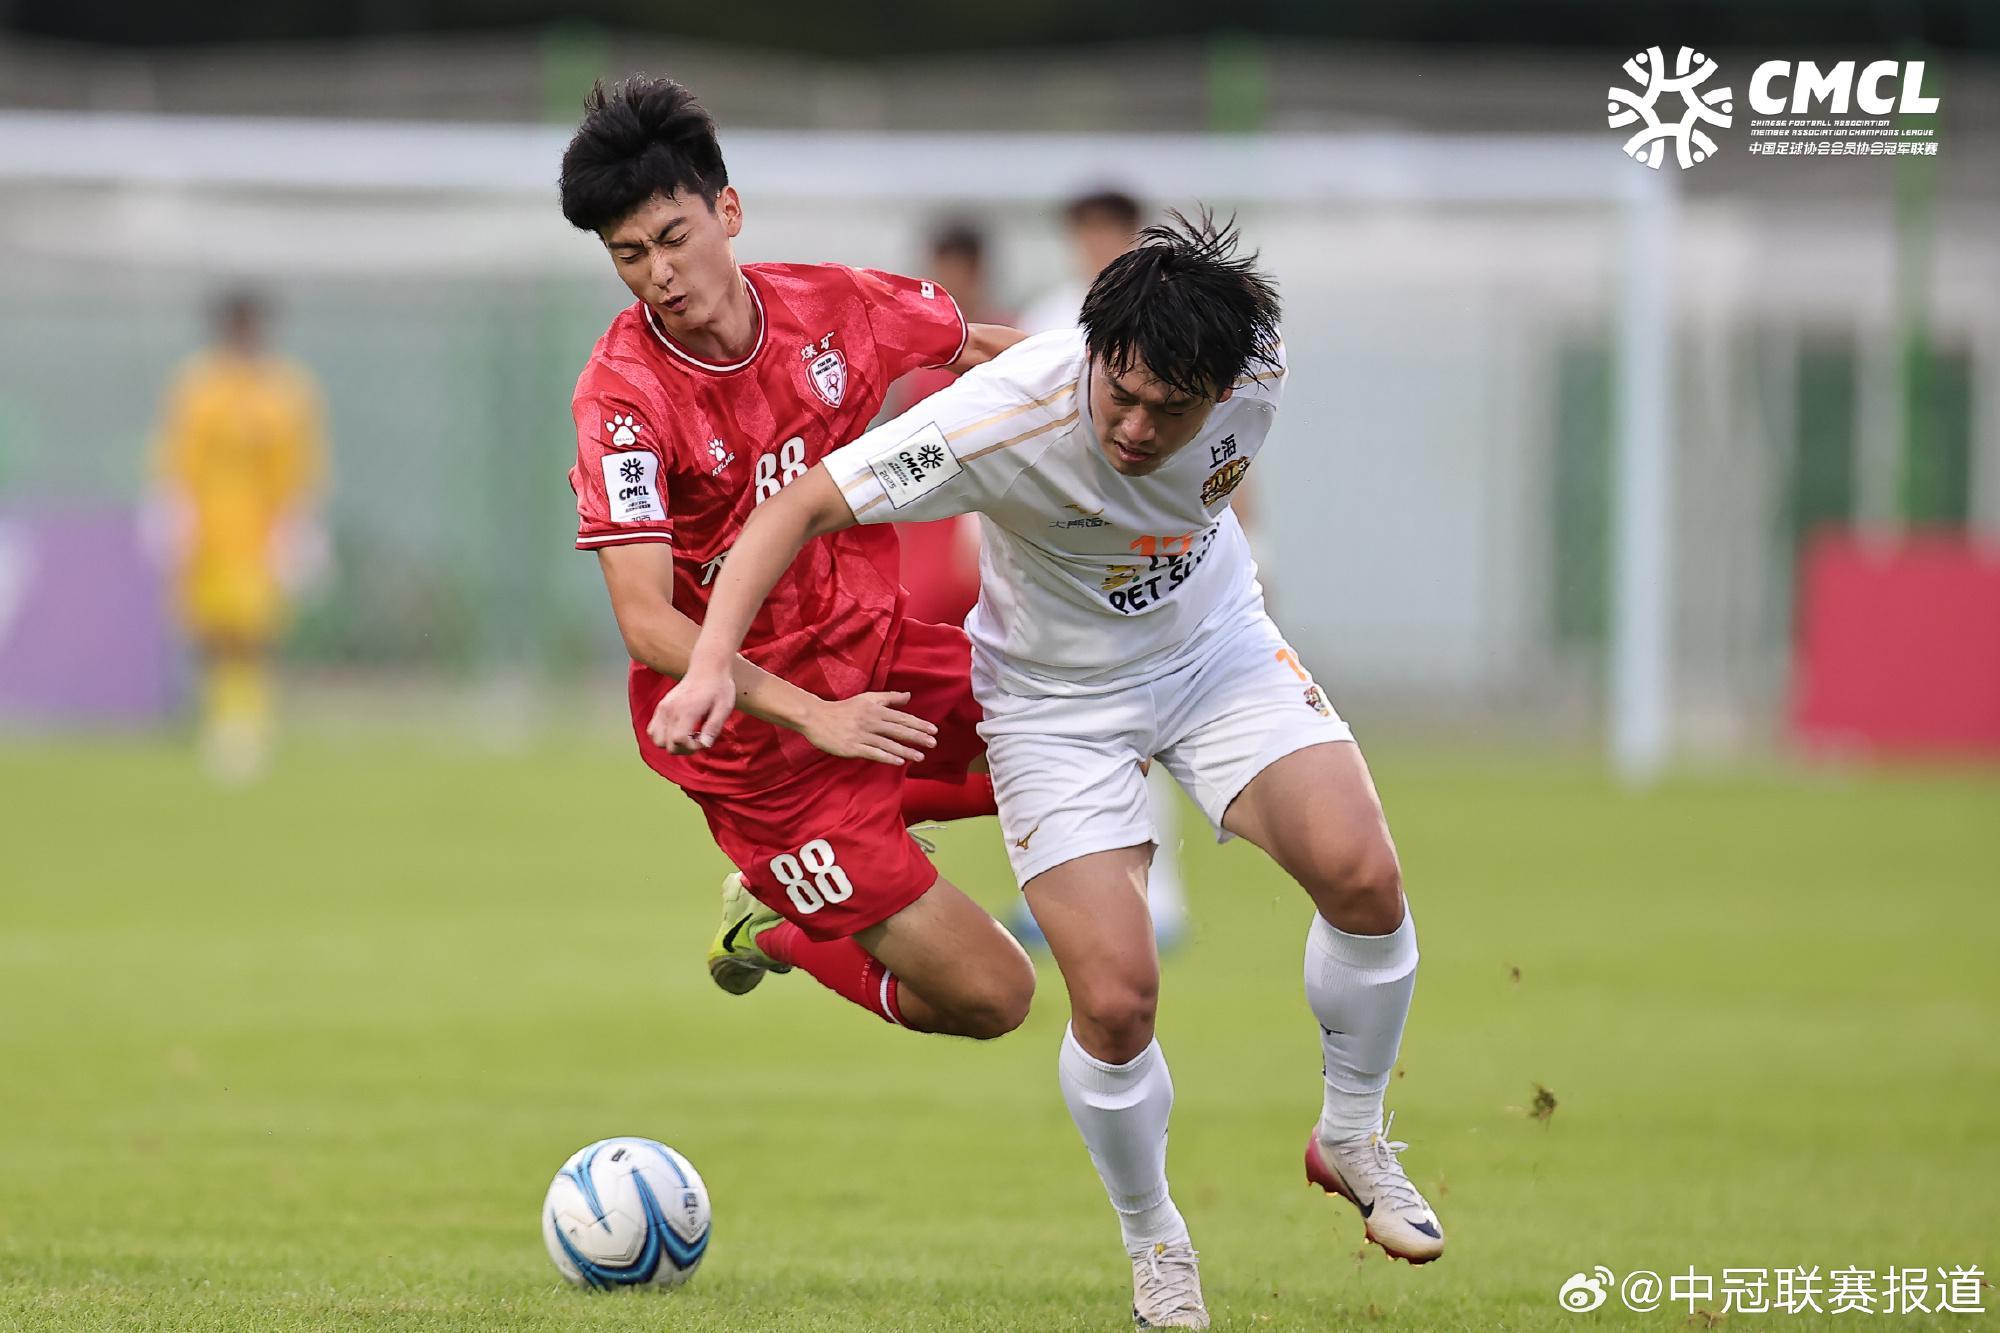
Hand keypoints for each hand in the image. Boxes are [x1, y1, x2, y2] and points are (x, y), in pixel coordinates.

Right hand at [651, 668, 735, 753]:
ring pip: (656, 739)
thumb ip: (714, 727)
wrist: (707, 667)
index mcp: (686, 710)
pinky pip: (652, 730)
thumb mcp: (724, 708)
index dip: (691, 747)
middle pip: (666, 744)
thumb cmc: (718, 688)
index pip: (678, 741)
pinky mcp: (661, 706)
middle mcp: (670, 710)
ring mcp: (663, 708)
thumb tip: (705, 745)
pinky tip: (678, 730)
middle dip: (683, 749)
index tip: (703, 740)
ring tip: (687, 736)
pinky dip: (663, 735)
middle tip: (697, 739)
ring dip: (671, 744)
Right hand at [799, 691, 938, 765]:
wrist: (816, 718)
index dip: (919, 724)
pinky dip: (886, 757)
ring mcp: (861, 735)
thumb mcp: (867, 699)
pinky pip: (873, 753)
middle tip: (933, 743)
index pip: (902, 718)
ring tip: (921, 756)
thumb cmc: (844, 709)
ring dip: (906, 750)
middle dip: (917, 737)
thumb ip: (889, 698)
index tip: (934, 730)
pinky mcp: (852, 747)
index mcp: (875, 710)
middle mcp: (871, 721)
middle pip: (898, 730)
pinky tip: (898, 762)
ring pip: (888, 743)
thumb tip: (909, 696)